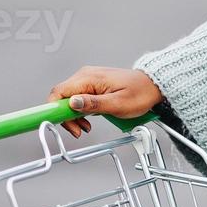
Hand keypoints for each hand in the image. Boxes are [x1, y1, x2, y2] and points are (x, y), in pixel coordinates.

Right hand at [47, 66, 162, 138]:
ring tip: (86, 127)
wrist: (152, 86)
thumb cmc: (140, 93)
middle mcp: (85, 76)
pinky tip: (89, 120)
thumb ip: (94, 104)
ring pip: (68, 99)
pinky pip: (77, 99)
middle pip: (61, 97)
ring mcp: (88, 80)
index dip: (54, 110)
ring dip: (73, 116)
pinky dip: (80, 112)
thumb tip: (73, 103)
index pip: (59, 92)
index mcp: (89, 79)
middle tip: (78, 130)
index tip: (58, 123)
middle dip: (66, 117)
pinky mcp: (92, 86)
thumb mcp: (118, 104)